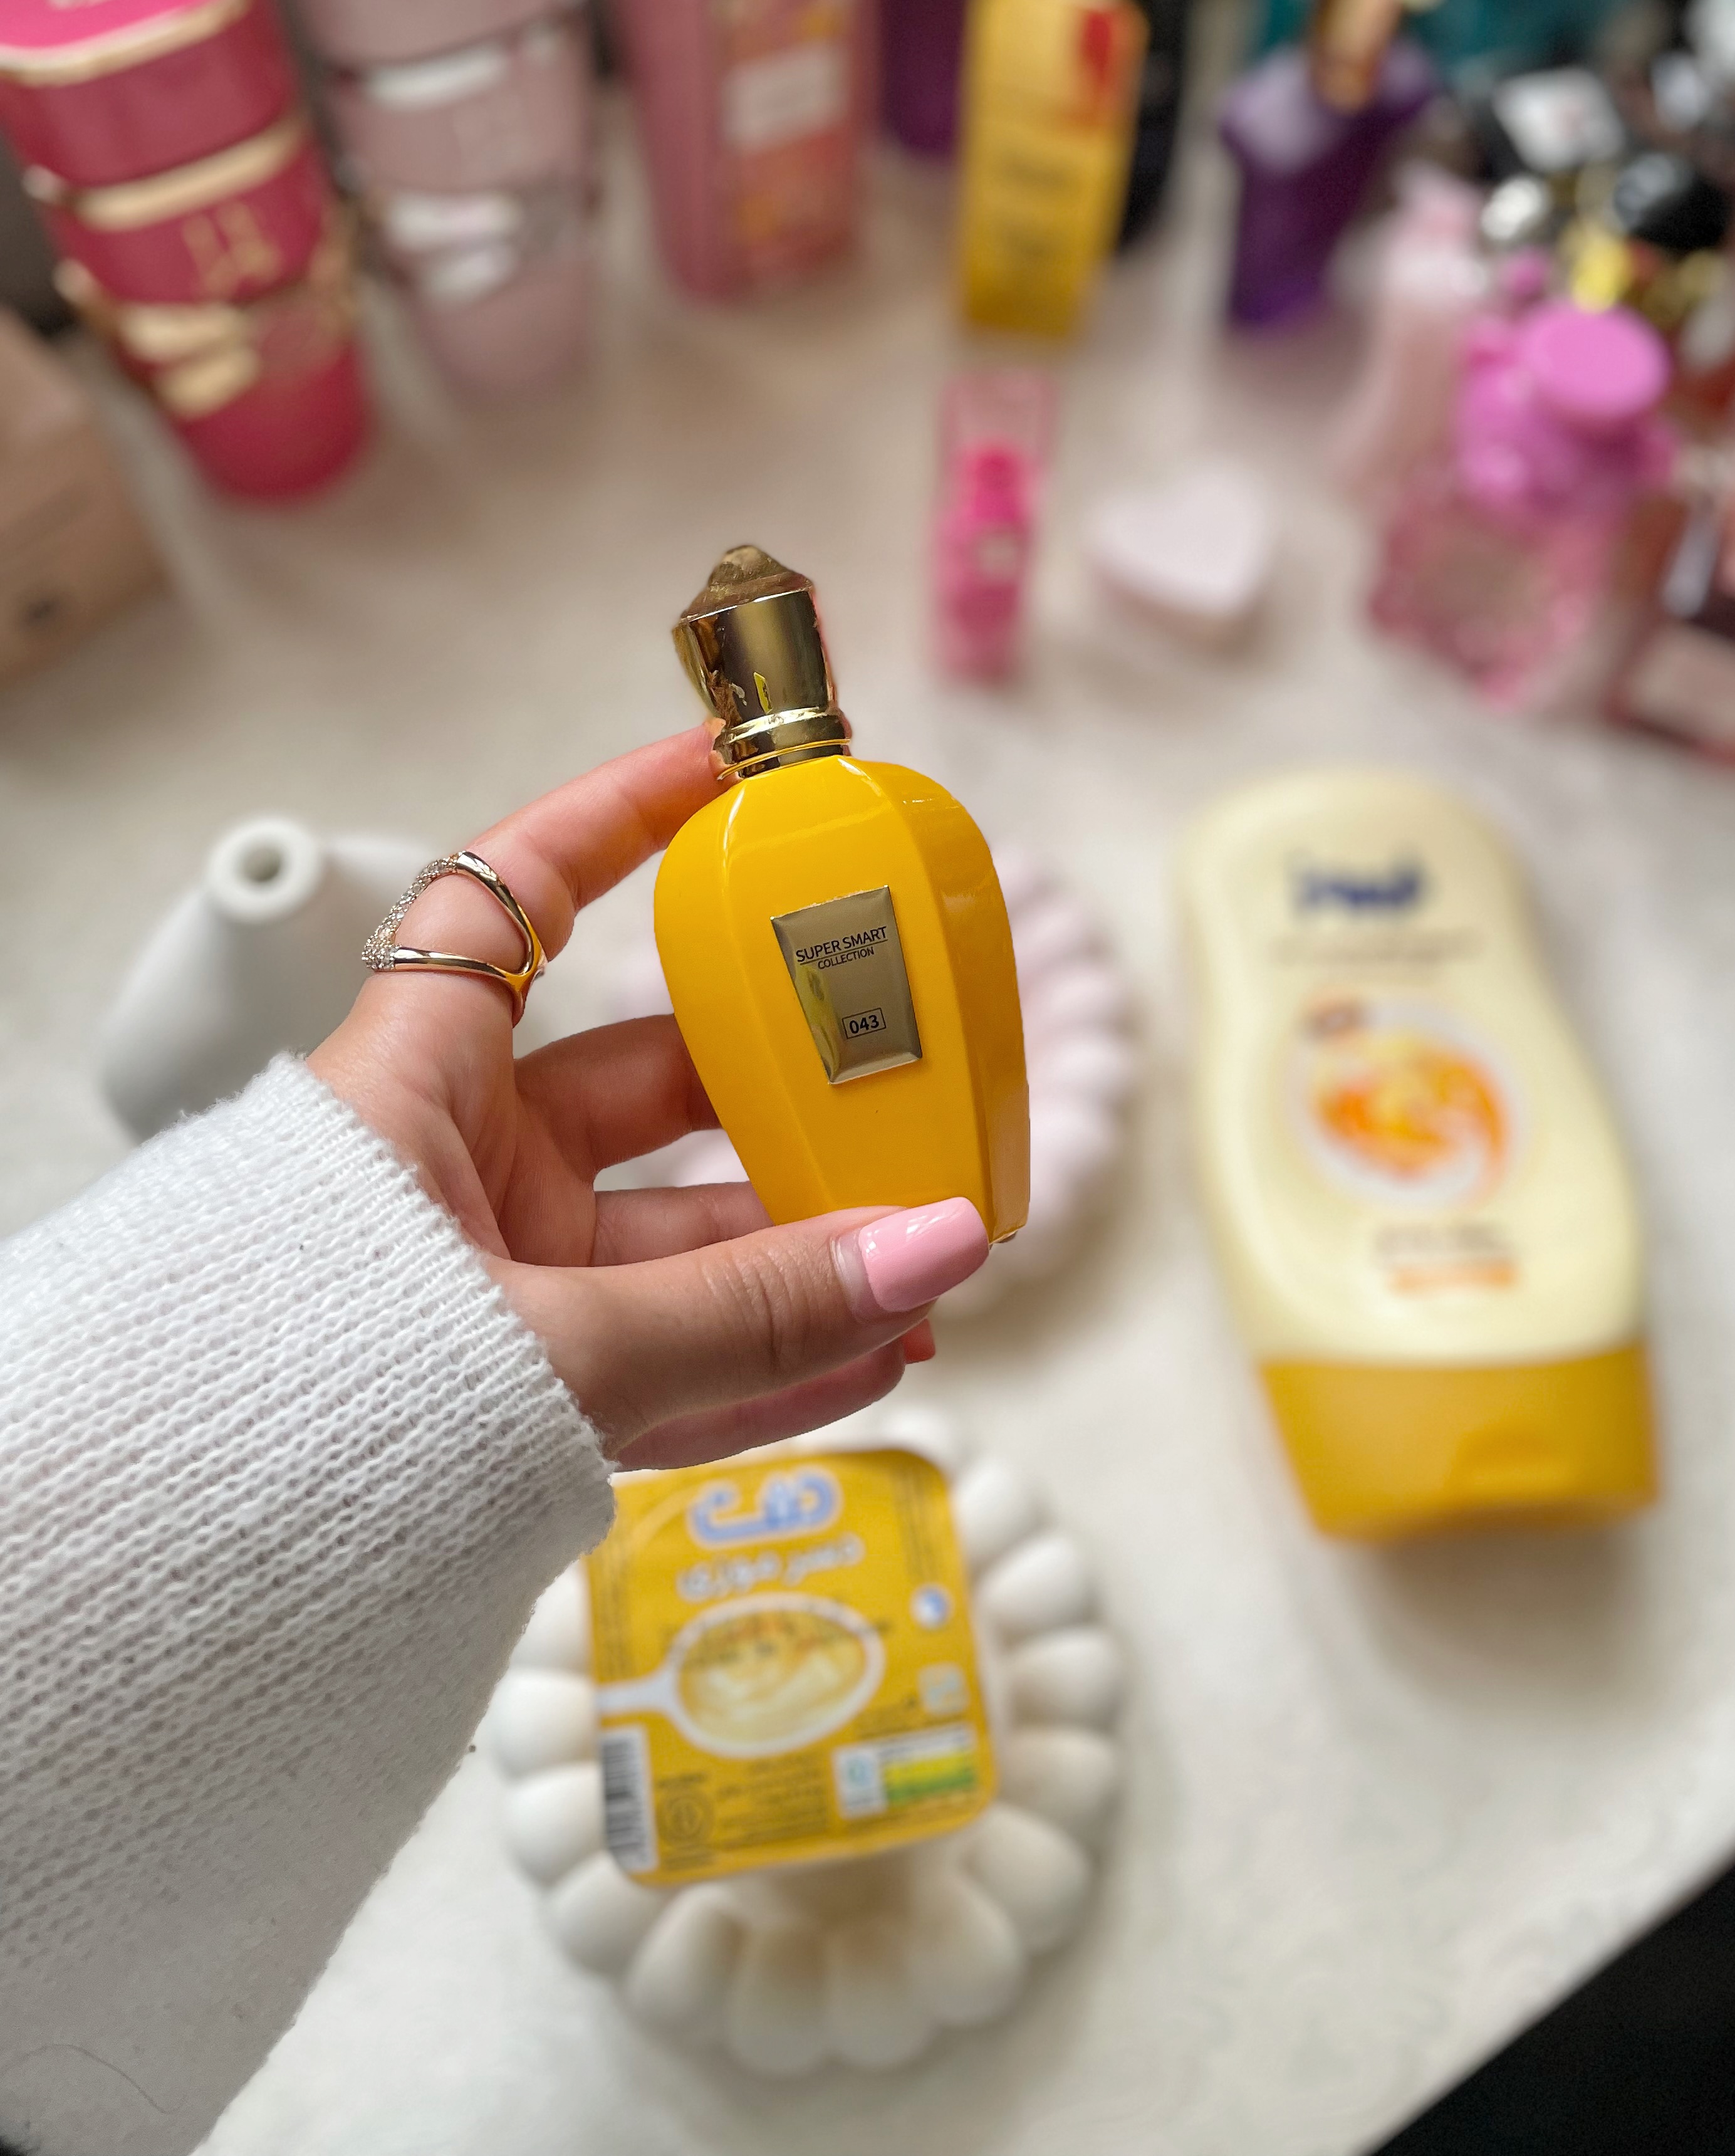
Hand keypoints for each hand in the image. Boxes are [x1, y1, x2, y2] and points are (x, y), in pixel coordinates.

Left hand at [309, 729, 989, 1467]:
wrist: (179, 1576)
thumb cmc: (304, 1407)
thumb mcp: (553, 1345)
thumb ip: (753, 1310)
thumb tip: (937, 1245)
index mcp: (414, 1087)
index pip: (510, 899)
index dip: (616, 820)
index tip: (730, 777)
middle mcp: (454, 1168)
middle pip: (648, 1085)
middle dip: (786, 1099)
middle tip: (903, 1101)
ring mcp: (492, 1284)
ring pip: (675, 1245)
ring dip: (803, 1260)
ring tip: (930, 1270)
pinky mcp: (519, 1393)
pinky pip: (665, 1362)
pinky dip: (764, 1365)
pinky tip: (873, 1361)